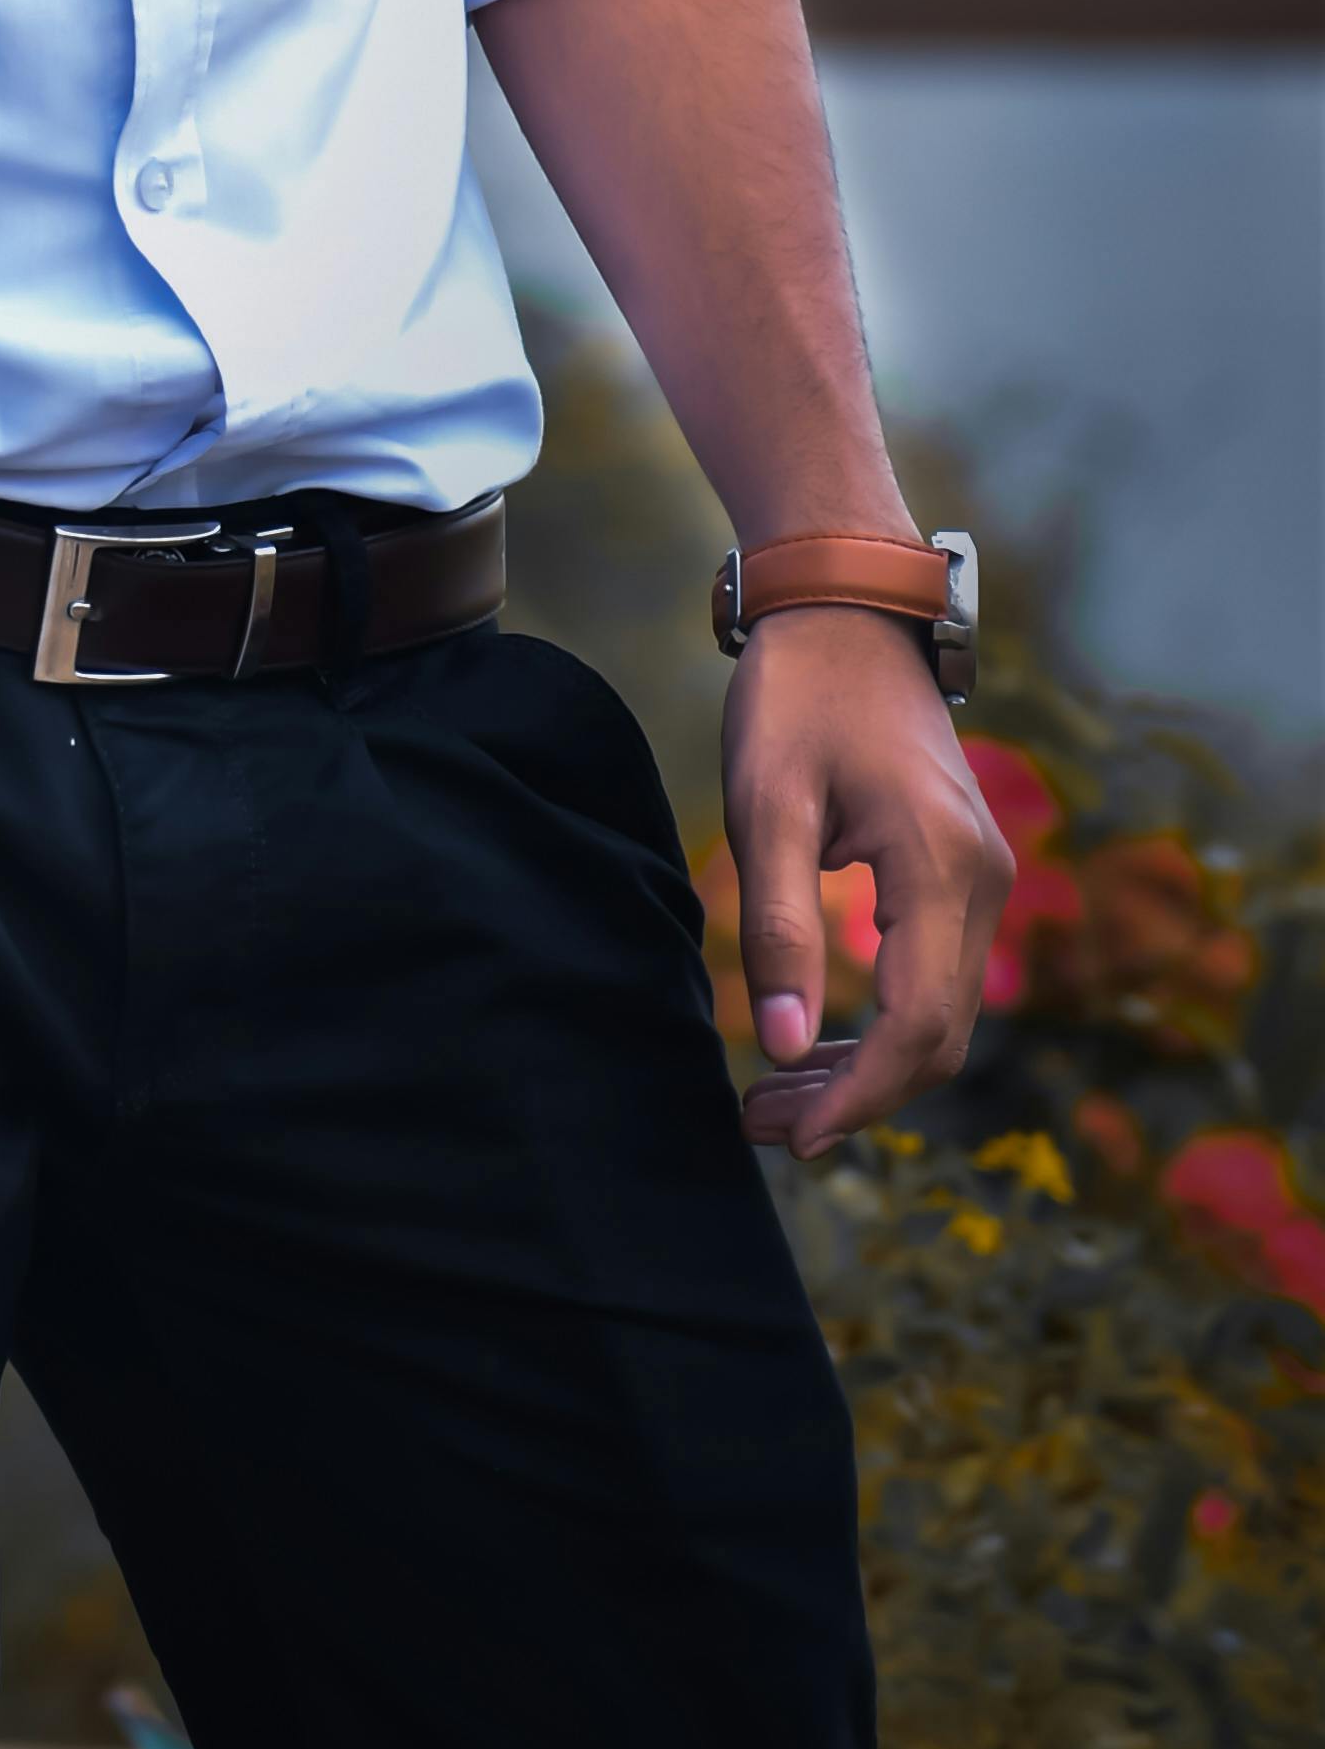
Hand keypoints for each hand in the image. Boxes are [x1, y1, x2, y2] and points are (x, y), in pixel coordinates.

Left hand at [723, 604, 1016, 1159]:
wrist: (848, 611)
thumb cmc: (798, 696)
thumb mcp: (767, 805)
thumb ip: (780, 926)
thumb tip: (785, 1046)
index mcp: (942, 869)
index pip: (919, 1027)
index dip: (858, 1096)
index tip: (790, 1137)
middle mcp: (983, 883)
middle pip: (940, 1037)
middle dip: (858, 1096)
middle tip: (764, 1125)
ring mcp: (982, 878)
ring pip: (941, 1015)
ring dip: (866, 1067)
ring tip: (773, 1097)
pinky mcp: (962, 872)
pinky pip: (935, 976)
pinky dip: (881, 1025)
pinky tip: (814, 1042)